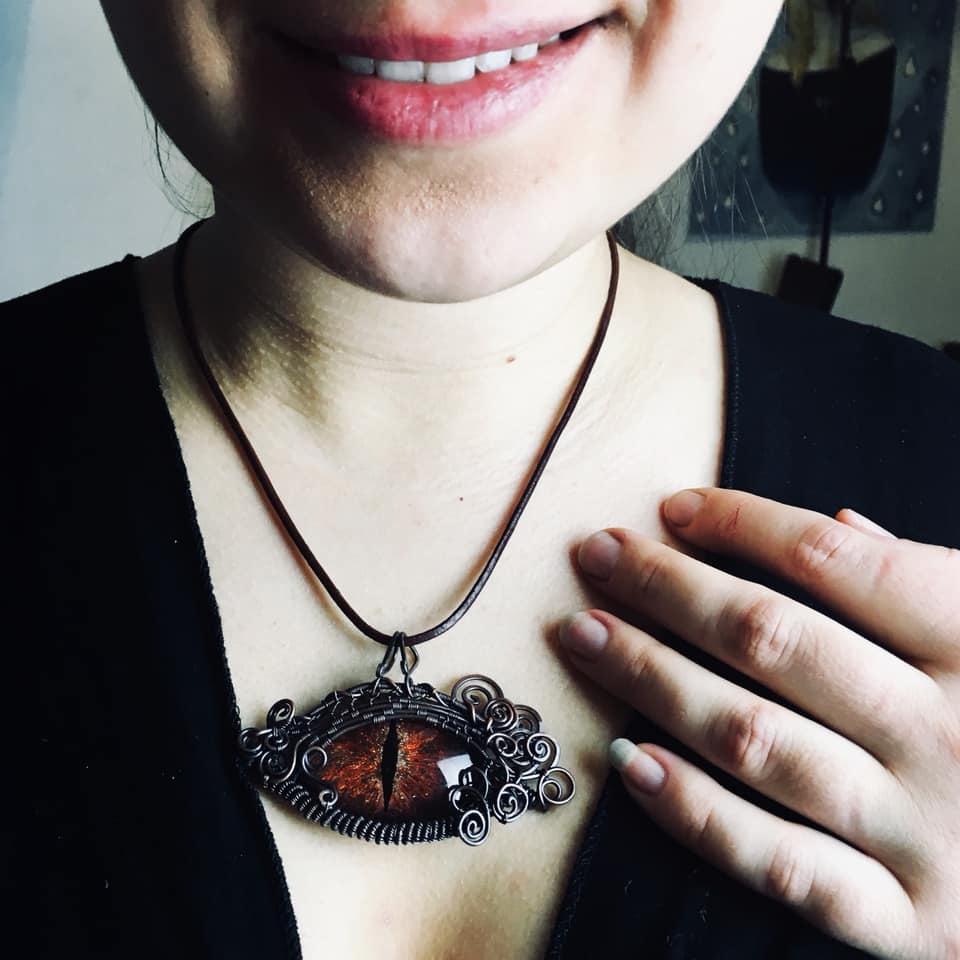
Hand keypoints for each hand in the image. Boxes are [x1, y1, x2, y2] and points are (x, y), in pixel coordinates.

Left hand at [558, 489, 959, 959]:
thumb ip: (935, 582)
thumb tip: (844, 523)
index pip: (833, 557)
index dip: (741, 522)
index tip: (672, 508)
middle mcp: (947, 731)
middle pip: (771, 638)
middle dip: (666, 587)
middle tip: (595, 555)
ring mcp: (926, 833)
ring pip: (754, 738)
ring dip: (651, 677)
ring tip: (582, 634)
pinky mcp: (909, 923)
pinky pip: (781, 863)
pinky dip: (695, 812)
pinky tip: (627, 760)